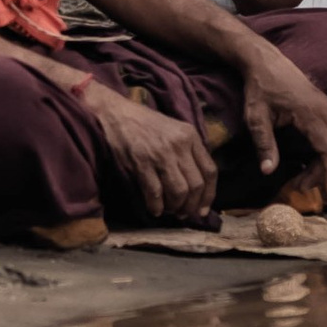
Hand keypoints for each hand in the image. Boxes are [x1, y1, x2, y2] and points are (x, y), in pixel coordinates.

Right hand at [82, 80, 216, 223]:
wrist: (116, 114)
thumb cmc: (146, 124)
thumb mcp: (175, 130)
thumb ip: (189, 152)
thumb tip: (198, 186)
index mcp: (190, 136)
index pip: (210, 171)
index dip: (209, 195)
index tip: (203, 210)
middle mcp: (179, 145)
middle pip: (196, 185)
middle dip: (191, 205)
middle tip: (184, 213)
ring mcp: (160, 154)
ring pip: (178, 191)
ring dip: (175, 207)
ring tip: (169, 211)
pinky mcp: (141, 162)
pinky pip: (155, 192)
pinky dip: (156, 206)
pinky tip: (154, 209)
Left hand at [227, 37, 326, 198]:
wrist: (263, 60)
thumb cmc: (259, 87)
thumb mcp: (255, 117)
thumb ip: (264, 144)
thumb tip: (268, 171)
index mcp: (311, 113)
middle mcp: (324, 109)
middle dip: (320, 172)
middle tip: (298, 187)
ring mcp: (326, 106)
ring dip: (321, 162)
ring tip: (301, 178)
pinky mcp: (323, 105)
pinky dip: (322, 150)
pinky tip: (307, 161)